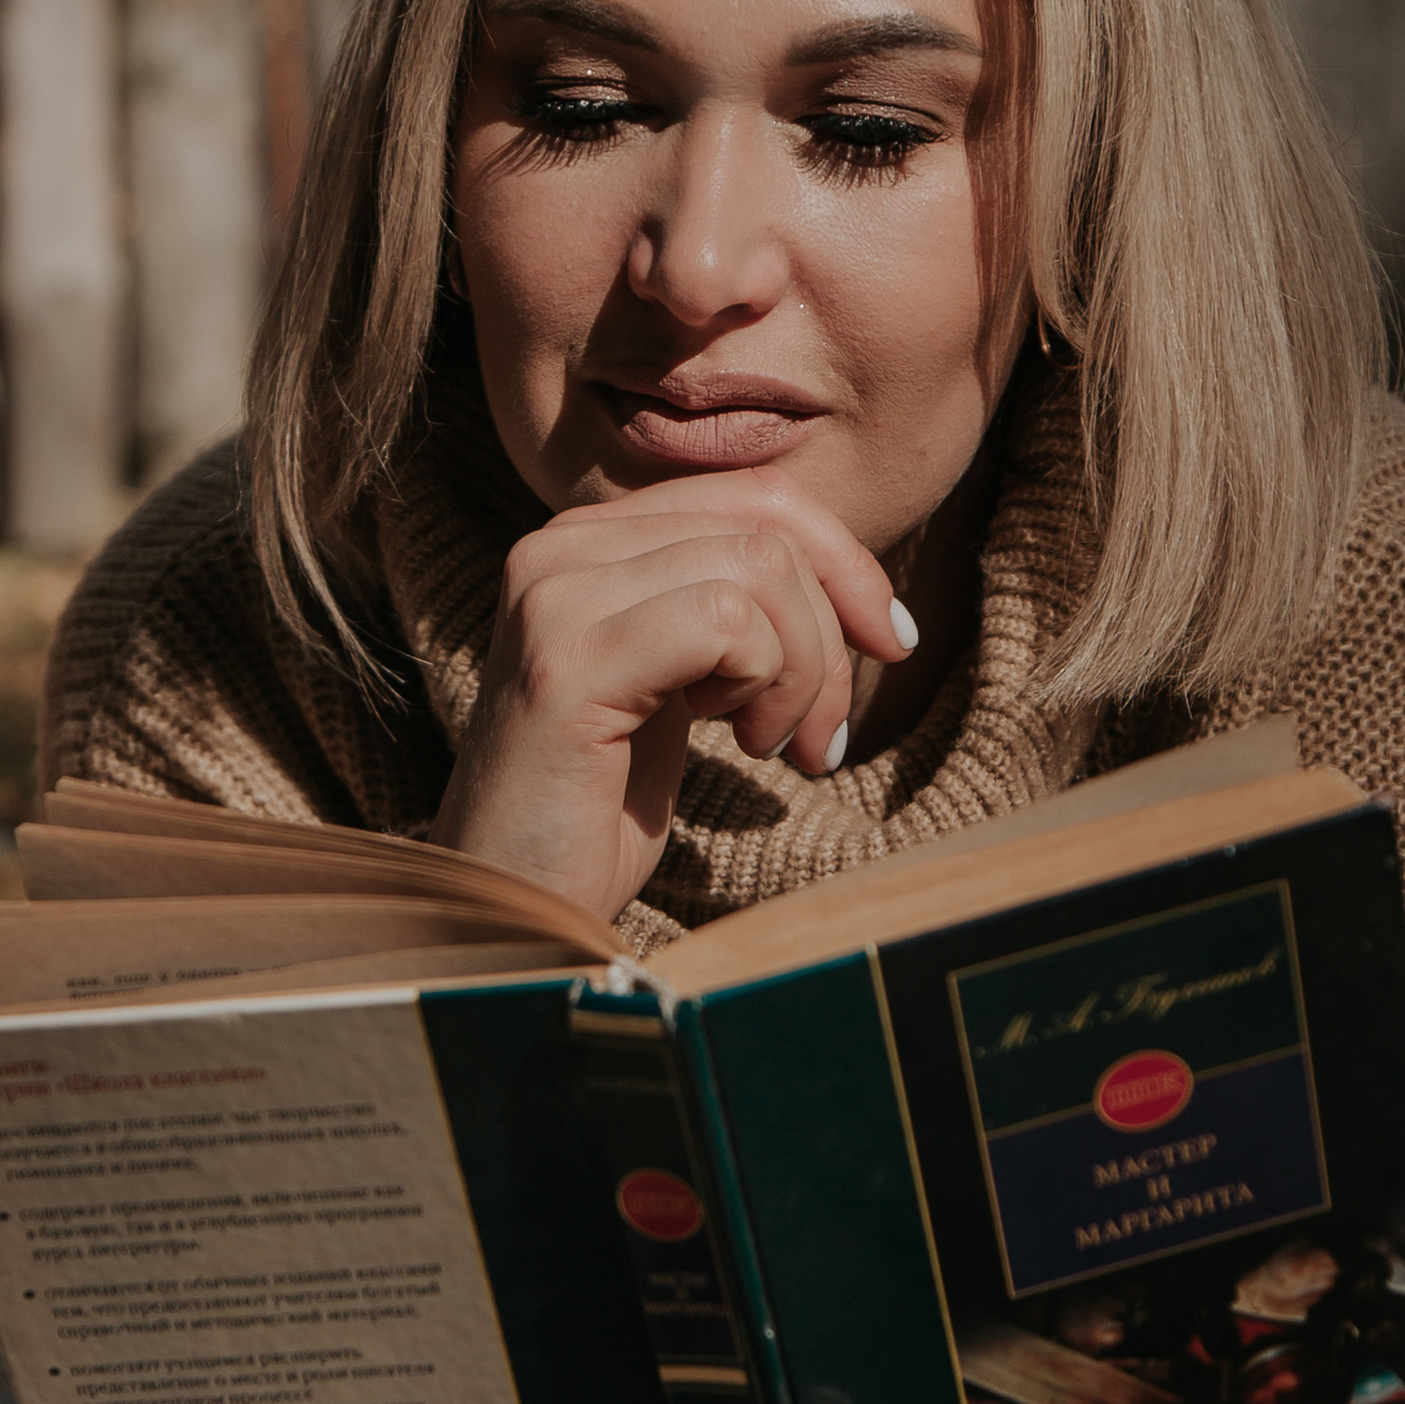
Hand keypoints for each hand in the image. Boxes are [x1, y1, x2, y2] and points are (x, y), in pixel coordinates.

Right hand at [429, 474, 916, 921]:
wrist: (513, 908)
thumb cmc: (601, 810)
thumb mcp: (682, 684)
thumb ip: (731, 606)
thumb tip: (858, 576)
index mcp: (585, 543)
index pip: (753, 494)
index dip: (843, 561)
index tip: (891, 642)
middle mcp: (556, 550)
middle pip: (765, 527)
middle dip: (831, 634)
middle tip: (821, 739)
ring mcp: (553, 598)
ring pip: (758, 569)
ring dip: (801, 672)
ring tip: (771, 745)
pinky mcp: (566, 661)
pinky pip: (725, 622)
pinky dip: (763, 686)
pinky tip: (735, 745)